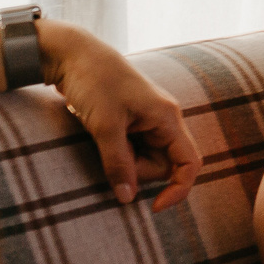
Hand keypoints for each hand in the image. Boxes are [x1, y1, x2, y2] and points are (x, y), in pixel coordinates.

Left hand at [38, 20, 201, 210]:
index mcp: (168, 118)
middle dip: (136, 170)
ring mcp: (147, 121)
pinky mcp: (131, 121)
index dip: (178, 189)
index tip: (153, 208)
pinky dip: (116, 152)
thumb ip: (118, 164)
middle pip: (162, 165)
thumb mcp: (105, 126)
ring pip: (143, 158)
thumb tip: (127, 198)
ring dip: (122, 160)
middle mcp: (163, 120)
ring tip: (101, 138)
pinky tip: (101, 136)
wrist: (73, 54)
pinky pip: (131, 149)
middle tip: (109, 152)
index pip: (189, 163)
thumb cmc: (95, 83)